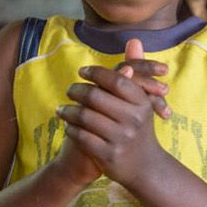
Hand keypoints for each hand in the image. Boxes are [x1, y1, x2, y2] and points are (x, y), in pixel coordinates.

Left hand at [56, 39, 167, 184]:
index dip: (96, 73)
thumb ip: (135, 69)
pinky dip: (71, 129)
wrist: (145, 166)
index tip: (82, 72)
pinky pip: (82, 137)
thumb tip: (133, 39)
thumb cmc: (140, 126)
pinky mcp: (108, 155)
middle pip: (96, 97)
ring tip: (61, 109)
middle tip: (69, 90)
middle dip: (77, 91)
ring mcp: (121, 138)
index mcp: (142, 103)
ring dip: (69, 111)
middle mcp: (133, 119)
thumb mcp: (141, 100)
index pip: (116, 80)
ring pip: (85, 117)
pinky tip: (68, 125)